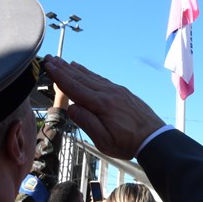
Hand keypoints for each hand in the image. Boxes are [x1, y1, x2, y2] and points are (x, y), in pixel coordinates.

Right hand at [43, 56, 164, 158]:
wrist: (154, 137)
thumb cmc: (128, 143)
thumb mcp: (104, 140)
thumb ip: (86, 123)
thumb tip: (72, 108)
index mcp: (101, 104)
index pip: (75, 87)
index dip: (60, 76)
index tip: (48, 66)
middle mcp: (108, 92)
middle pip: (81, 77)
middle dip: (63, 68)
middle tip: (50, 58)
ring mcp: (116, 90)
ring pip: (91, 76)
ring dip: (75, 68)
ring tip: (63, 61)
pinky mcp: (122, 92)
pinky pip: (101, 79)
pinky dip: (89, 73)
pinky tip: (83, 70)